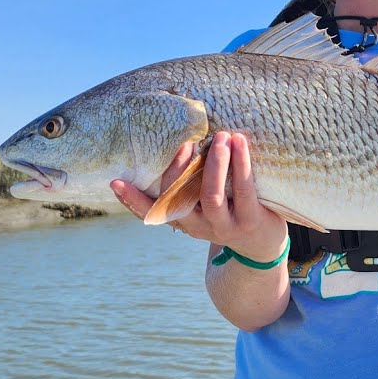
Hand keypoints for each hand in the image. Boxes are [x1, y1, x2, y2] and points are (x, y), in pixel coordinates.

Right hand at [111, 132, 287, 262]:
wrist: (262, 243)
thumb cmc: (228, 210)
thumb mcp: (203, 203)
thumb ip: (188, 183)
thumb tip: (176, 140)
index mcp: (183, 220)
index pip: (151, 211)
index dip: (132, 199)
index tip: (115, 182)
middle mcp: (198, 226)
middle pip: (179, 199)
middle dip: (179, 168)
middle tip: (184, 142)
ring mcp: (224, 226)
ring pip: (211, 195)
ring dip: (215, 163)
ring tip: (221, 136)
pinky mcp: (249, 221)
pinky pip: (244, 190)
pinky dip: (240, 163)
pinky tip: (239, 143)